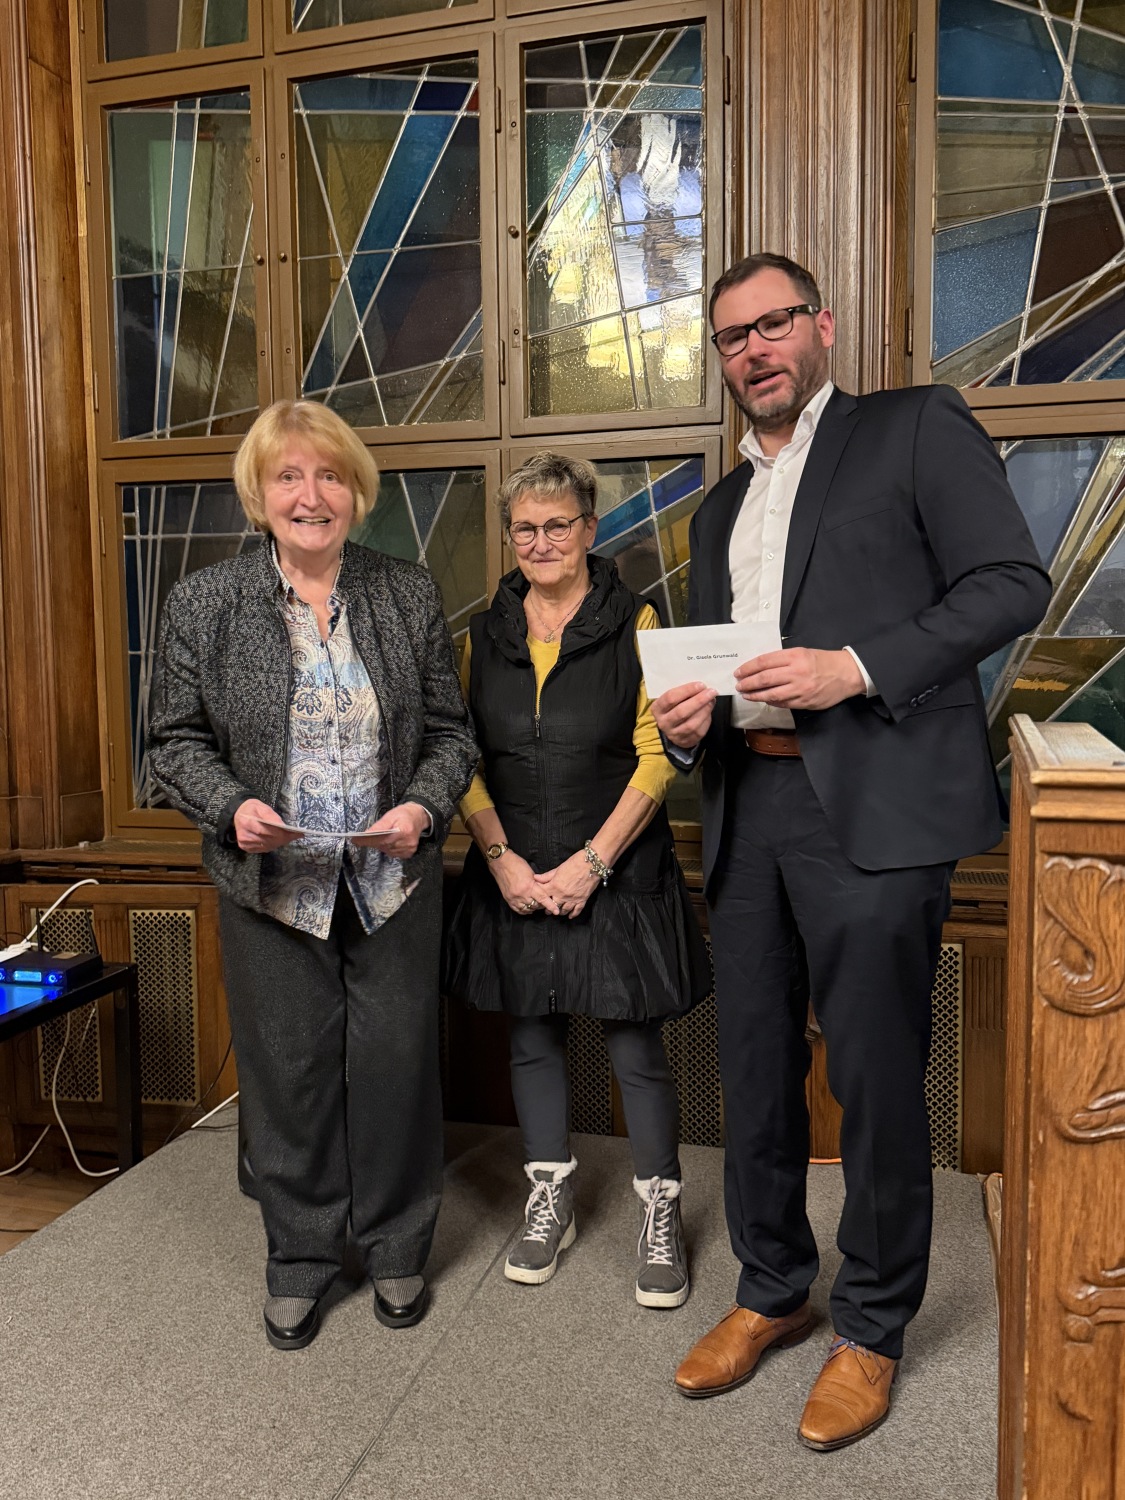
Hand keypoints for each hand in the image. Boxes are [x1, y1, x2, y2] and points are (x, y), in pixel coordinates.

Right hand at [233, 799, 302, 852]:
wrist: (238, 814)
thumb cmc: (252, 809)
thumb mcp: (261, 807)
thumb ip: (270, 815)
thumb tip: (281, 825)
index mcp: (247, 822)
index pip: (264, 830)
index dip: (279, 833)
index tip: (292, 833)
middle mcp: (244, 834)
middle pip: (267, 840)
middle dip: (282, 838)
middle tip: (295, 836)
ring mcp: (244, 843)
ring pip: (266, 846)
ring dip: (279, 843)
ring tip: (289, 838)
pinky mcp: (245, 847)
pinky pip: (263, 849)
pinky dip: (272, 845)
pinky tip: (278, 841)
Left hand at [352, 801, 429, 858]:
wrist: (419, 817)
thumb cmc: (403, 814)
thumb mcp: (391, 815)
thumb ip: (379, 826)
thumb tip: (366, 834)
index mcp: (404, 830)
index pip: (383, 839)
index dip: (369, 840)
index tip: (356, 841)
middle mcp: (408, 842)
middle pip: (384, 846)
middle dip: (375, 842)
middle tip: (369, 836)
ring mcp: (409, 849)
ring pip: (387, 851)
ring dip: (382, 845)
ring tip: (384, 837)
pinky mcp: (409, 853)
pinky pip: (393, 854)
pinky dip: (388, 848)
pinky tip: (391, 841)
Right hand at [490, 848, 559, 916]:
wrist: (501, 863)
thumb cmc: (517, 864)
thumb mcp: (531, 873)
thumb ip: (537, 883)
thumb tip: (543, 891)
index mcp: (529, 886)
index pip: (542, 898)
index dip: (550, 905)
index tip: (556, 911)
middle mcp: (521, 894)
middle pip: (535, 905)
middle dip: (541, 904)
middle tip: (544, 901)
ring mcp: (514, 898)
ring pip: (527, 909)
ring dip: (533, 907)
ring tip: (535, 903)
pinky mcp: (508, 899)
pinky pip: (518, 910)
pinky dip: (524, 909)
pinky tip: (527, 906)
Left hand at [534, 851, 599, 920]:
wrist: (591, 864)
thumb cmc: (575, 863)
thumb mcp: (558, 868)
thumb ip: (547, 876)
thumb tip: (535, 878)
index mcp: (555, 886)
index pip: (543, 894)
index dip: (539, 897)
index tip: (538, 898)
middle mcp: (562, 895)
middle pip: (553, 905)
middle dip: (548, 908)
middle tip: (546, 910)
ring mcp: (573, 899)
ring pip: (564, 910)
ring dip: (559, 912)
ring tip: (557, 912)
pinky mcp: (582, 900)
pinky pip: (577, 910)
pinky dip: (573, 914)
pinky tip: (570, 916)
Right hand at [651, 681, 716, 749]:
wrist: (673, 727)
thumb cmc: (674, 707)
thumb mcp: (673, 698)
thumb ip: (683, 693)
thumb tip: (701, 687)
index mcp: (657, 708)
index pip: (670, 698)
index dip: (687, 690)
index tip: (700, 685)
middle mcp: (664, 722)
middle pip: (681, 712)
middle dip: (698, 700)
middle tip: (711, 692)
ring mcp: (674, 734)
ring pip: (691, 724)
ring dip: (704, 710)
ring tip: (712, 700)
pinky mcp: (686, 741)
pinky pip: (698, 731)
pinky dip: (706, 719)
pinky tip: (709, 710)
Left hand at [734, 648, 863, 710]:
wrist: (846, 674)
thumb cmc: (824, 661)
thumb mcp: (802, 652)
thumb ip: (782, 659)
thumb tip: (760, 667)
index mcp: (795, 656)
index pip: (764, 661)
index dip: (748, 667)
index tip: (739, 672)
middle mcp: (797, 672)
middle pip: (765, 678)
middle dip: (748, 683)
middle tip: (738, 685)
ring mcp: (801, 688)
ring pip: (771, 694)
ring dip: (755, 695)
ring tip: (746, 694)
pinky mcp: (805, 701)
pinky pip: (782, 703)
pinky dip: (771, 701)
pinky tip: (764, 699)